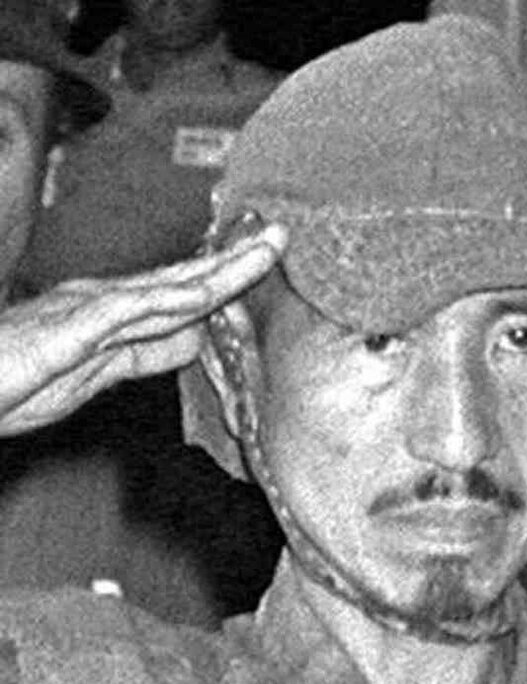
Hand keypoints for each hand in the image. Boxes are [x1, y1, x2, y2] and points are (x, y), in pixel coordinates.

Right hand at [0, 222, 285, 436]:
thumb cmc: (9, 382)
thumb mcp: (92, 377)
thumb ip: (142, 357)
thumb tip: (192, 343)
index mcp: (112, 318)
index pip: (183, 298)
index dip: (226, 281)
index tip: (264, 264)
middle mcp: (106, 304)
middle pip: (185, 281)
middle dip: (236, 261)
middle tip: (280, 237)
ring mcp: (90, 312)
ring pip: (171, 287)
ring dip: (221, 268)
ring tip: (264, 249)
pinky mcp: (73, 328)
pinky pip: (134, 310)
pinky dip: (175, 298)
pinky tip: (209, 291)